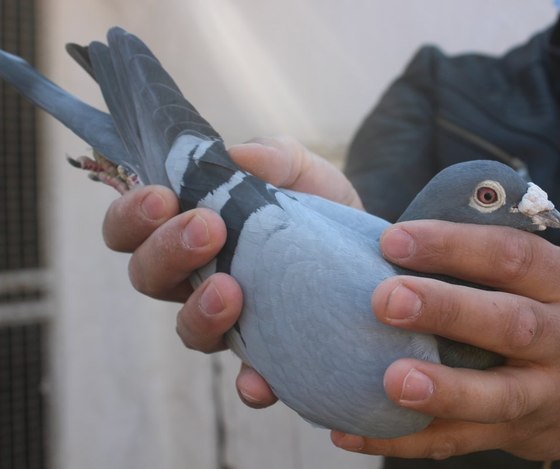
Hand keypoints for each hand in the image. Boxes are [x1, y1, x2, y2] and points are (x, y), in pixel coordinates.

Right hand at [102, 136, 361, 407]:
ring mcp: (229, 320)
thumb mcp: (299, 169)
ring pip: (188, 330)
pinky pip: (247, 379)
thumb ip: (272, 155)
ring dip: (200, 312)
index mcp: (186, 228)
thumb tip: (238, 157)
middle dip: (168, 251)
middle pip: (149, 276)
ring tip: (230, 289)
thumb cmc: (315, 202)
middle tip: (208, 229)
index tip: (164, 197)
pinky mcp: (269, 353)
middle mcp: (196, 278)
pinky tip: (260, 378)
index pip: (131, 228)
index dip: (132, 216)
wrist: (365, 246)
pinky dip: (250, 382)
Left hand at [331, 220, 559, 460]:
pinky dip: (405, 442)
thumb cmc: (554, 312)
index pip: (511, 255)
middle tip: (387, 300)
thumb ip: (490, 256)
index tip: (393, 239)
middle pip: (510, 325)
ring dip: (443, 390)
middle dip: (447, 310)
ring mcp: (545, 394)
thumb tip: (397, 237)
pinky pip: (460, 442)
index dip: (452, 246)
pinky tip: (352, 431)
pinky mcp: (517, 434)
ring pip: (497, 396)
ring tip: (392, 383)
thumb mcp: (547, 274)